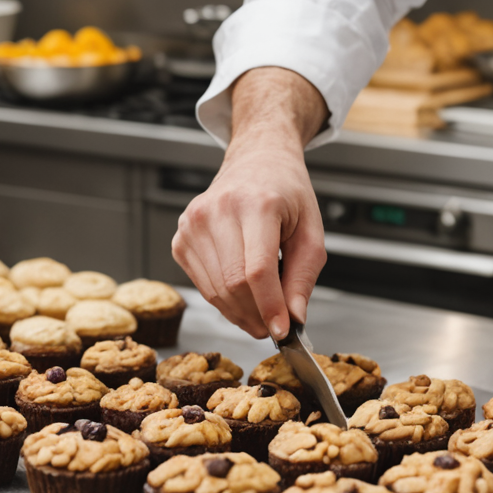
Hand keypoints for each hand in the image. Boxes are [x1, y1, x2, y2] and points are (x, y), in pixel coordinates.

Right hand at [172, 68, 328, 339]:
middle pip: (233, 284)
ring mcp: (193, 223)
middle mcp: (218, 210)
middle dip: (257, 315)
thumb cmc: (286, 192)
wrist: (257, 160)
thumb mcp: (311, 230)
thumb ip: (303, 276)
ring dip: (240, 313)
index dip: (269, 307)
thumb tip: (295, 318)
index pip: (257, 270)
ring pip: (215, 290)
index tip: (283, 332)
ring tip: (262, 312)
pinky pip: (202, 285)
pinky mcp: (181, 238)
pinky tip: (241, 293)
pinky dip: (224, 300)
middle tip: (275, 327)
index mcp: (257, 204)